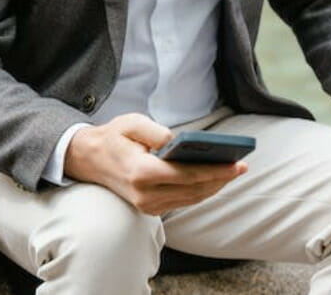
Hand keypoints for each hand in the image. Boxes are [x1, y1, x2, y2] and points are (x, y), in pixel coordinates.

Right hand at [64, 113, 247, 214]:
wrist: (88, 160)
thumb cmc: (114, 137)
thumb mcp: (131, 122)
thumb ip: (155, 130)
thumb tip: (178, 141)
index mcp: (141, 172)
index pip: (187, 175)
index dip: (215, 171)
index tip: (237, 165)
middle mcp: (145, 194)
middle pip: (194, 190)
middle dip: (221, 179)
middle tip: (242, 167)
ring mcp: (147, 205)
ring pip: (191, 199)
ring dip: (214, 186)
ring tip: (234, 172)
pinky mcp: (150, 208)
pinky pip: (182, 201)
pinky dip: (201, 191)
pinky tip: (215, 179)